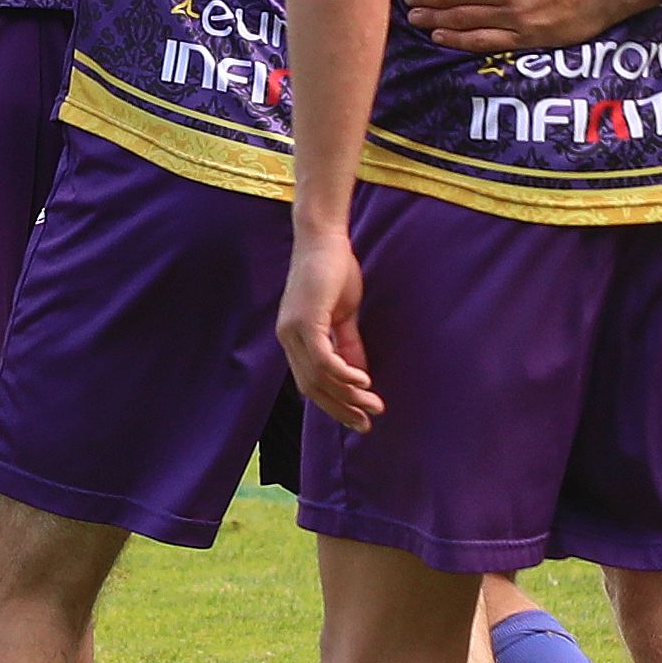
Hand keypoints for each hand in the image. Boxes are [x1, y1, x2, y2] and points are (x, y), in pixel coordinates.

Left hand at [277, 226, 379, 431]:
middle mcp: (288, 338)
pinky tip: (363, 381)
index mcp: (294, 339)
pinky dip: (344, 374)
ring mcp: (293, 330)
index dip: (334, 404)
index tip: (359, 419)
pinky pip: (324, 359)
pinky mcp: (305, 321)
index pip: (311, 383)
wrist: (324, 238)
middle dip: (341, 409)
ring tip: (373, 405)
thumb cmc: (333, 271)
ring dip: (348, 395)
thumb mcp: (344, 315)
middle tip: (367, 424)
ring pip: (319, 378)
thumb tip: (360, 375)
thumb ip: (349, 345)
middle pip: (312, 388)